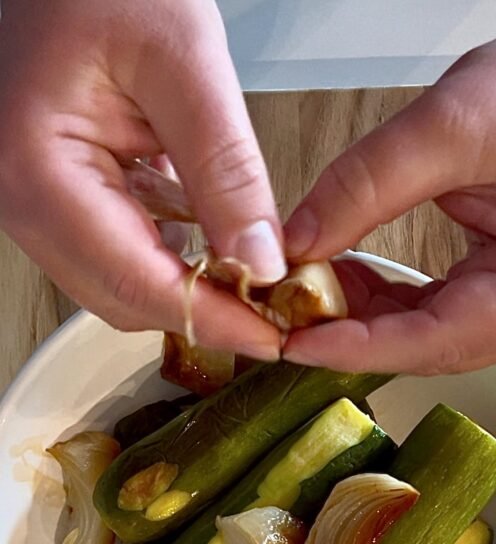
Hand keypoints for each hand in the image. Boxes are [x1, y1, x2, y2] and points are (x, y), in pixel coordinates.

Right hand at [0, 0, 283, 359]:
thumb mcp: (182, 59)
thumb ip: (224, 168)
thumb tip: (260, 261)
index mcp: (38, 171)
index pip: (136, 284)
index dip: (212, 319)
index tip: (272, 335)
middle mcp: (22, 199)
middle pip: (123, 299)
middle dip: (202, 311)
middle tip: (273, 307)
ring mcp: (34, 200)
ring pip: (119, 283)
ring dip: (187, 287)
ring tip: (250, 273)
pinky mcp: (56, 192)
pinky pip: (115, 250)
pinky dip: (167, 256)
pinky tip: (208, 237)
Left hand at [283, 2, 495, 373]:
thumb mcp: (448, 125)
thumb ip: (365, 186)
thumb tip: (296, 246)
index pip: (438, 339)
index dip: (359, 347)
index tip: (296, 344)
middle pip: (430, 349)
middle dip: (353, 334)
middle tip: (285, 314)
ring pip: (425, 339)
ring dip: (363, 321)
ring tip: (306, 289)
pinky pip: (433, 318)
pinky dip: (384, 305)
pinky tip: (343, 280)